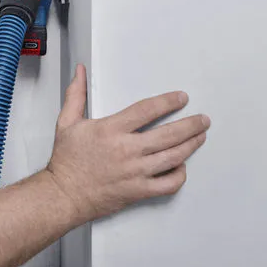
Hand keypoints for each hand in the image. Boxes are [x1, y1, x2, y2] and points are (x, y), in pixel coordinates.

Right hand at [46, 65, 209, 223]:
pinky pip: (168, 184)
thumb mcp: (67, 122)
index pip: (147, 110)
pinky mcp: (139, 191)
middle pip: (169, 134)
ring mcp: (135, 172)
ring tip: (200, 137)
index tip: (181, 98)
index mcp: (111, 130)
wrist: (64, 194)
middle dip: (191, 125)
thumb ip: (76, 94)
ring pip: (173, 157)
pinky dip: (180, 174)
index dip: (168, 102)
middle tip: (202, 119)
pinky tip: (182, 166)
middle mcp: (127, 150)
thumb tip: (80, 72)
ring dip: (191, 145)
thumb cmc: (66, 161)